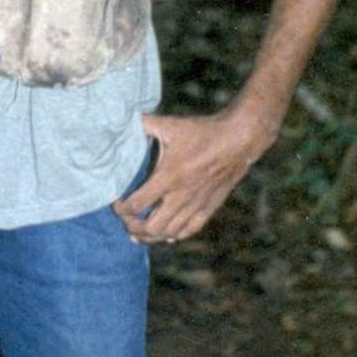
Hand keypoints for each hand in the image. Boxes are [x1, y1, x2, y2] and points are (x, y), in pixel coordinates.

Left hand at [114, 107, 273, 243]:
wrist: (240, 138)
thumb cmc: (202, 131)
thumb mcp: (169, 125)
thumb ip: (142, 124)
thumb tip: (119, 120)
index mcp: (169, 176)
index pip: (138, 204)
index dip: (122, 209)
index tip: (116, 203)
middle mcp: (182, 195)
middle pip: (151, 228)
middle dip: (133, 226)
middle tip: (126, 218)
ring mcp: (197, 204)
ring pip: (169, 233)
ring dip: (150, 236)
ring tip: (138, 231)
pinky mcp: (210, 207)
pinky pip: (189, 230)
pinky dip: (174, 236)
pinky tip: (165, 235)